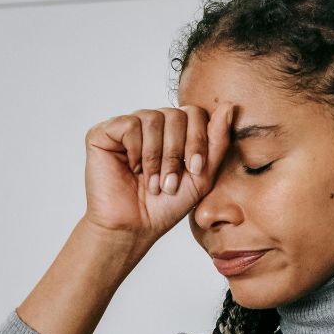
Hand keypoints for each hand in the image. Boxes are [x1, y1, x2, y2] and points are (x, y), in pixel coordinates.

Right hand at [82, 102, 235, 244]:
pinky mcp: (104, 132)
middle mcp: (152, 124)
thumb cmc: (167, 205)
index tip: (195, 170)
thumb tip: (229, 106)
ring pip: (153, 119)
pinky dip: (135, 150)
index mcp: (175, 131)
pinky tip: (132, 168)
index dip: (198, 140)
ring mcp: (128, 126)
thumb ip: (217, 141)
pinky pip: (129, 124)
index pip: (194, 113)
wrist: (135, 226)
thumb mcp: (202, 175)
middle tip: (169, 183)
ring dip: (156, 157)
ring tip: (152, 182)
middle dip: (177, 153)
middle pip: (176, 114)